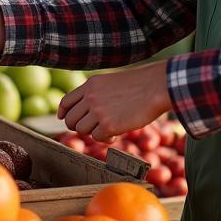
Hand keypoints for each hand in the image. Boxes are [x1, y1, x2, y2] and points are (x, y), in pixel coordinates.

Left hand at [57, 61, 172, 141]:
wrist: (156, 88)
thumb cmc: (139, 85)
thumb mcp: (110, 82)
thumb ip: (96, 94)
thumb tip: (87, 113)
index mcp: (90, 85)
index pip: (66, 101)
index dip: (63, 113)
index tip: (64, 119)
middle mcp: (90, 97)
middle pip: (70, 120)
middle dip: (79, 127)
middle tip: (93, 128)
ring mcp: (98, 111)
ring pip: (81, 130)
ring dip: (93, 132)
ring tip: (109, 128)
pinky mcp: (108, 125)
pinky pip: (97, 138)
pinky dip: (105, 138)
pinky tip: (116, 133)